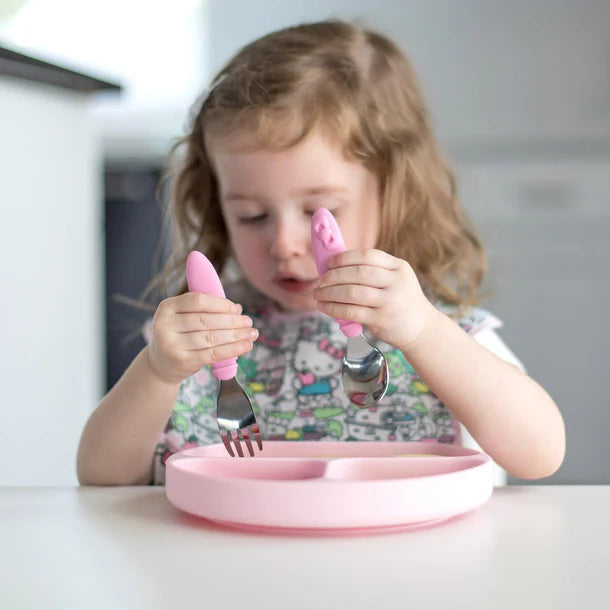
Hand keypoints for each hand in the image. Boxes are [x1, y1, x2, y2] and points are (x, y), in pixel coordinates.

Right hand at [146, 292, 257, 383]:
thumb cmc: (180, 336)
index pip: (197, 301)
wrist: (161, 365)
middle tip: (249, 322)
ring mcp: (172, 344)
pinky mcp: (182, 361)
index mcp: (167, 307)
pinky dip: (232, 349)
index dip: (220, 304)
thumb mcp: (186, 319)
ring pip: (211, 337)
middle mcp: (165, 325)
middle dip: (232, 321)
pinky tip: (246, 346)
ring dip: (236, 335)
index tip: (236, 309)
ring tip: (252, 333)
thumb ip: (209, 311)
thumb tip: (238, 309)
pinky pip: (212, 353)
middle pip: (206, 320)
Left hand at [312, 249, 436, 352]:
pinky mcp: (382, 319)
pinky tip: (324, 307)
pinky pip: (351, 311)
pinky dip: (333, 308)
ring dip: (329, 292)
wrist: (422, 328)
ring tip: (317, 294)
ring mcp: (389, 301)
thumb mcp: (396, 280)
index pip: (368, 255)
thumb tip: (335, 267)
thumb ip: (373, 271)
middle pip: (358, 273)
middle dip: (333, 276)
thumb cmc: (401, 301)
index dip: (344, 257)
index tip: (329, 262)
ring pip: (351, 292)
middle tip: (319, 280)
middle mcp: (396, 282)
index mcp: (398, 267)